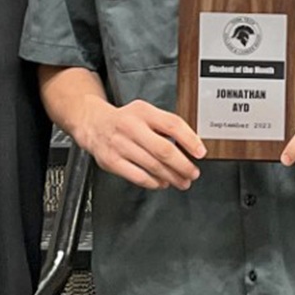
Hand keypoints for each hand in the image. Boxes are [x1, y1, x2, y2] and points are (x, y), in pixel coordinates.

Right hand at [79, 96, 205, 191]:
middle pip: (164, 149)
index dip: (190, 140)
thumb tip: (191, 144)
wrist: (94, 124)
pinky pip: (138, 176)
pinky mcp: (112, 161)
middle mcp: (131, 127)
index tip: (200, 152)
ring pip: (152, 166)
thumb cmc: (125, 120)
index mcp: (144, 112)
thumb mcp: (145, 112)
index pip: (172, 124)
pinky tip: (162, 183)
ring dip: (171, 177)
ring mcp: (120, 145)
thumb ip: (165, 125)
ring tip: (182, 181)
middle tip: (193, 173)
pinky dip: (154, 182)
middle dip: (183, 165)